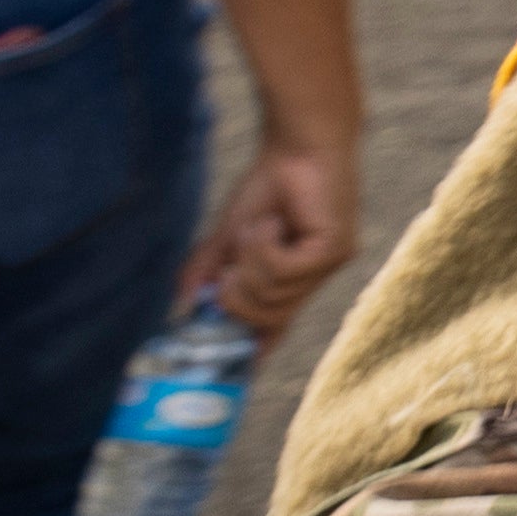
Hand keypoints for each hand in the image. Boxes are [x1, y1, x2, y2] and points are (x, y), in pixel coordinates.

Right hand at [199, 131, 358, 330]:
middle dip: (236, 297)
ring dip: (250, 263)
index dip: (259, 347)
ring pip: (274, 295)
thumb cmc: (270, 186)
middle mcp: (315, 277)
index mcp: (293, 277)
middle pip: (268, 318)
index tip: (240, 370)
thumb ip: (207, 269)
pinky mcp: (334, 249)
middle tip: (225, 271)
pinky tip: (271, 222)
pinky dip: (265, 247)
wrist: (298, 145)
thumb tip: (182, 306)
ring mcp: (329, 265)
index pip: (278, 324)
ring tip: (254, 230)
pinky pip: (285, 270)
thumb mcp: (229, 235)